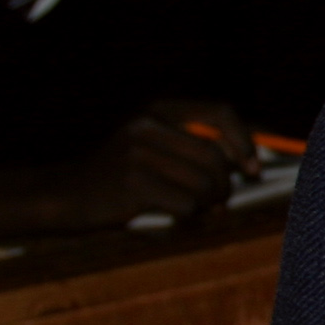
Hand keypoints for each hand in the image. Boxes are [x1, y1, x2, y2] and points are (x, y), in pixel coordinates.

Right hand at [66, 97, 260, 225]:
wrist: (71, 194)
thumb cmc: (127, 174)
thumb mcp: (157, 145)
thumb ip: (198, 146)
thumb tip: (254, 162)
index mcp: (160, 110)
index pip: (219, 112)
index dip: (244, 140)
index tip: (252, 168)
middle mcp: (149, 124)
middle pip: (215, 156)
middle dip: (226, 184)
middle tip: (221, 200)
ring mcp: (138, 153)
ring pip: (203, 183)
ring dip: (209, 203)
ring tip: (197, 207)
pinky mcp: (133, 182)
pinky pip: (186, 204)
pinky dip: (188, 215)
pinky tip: (172, 213)